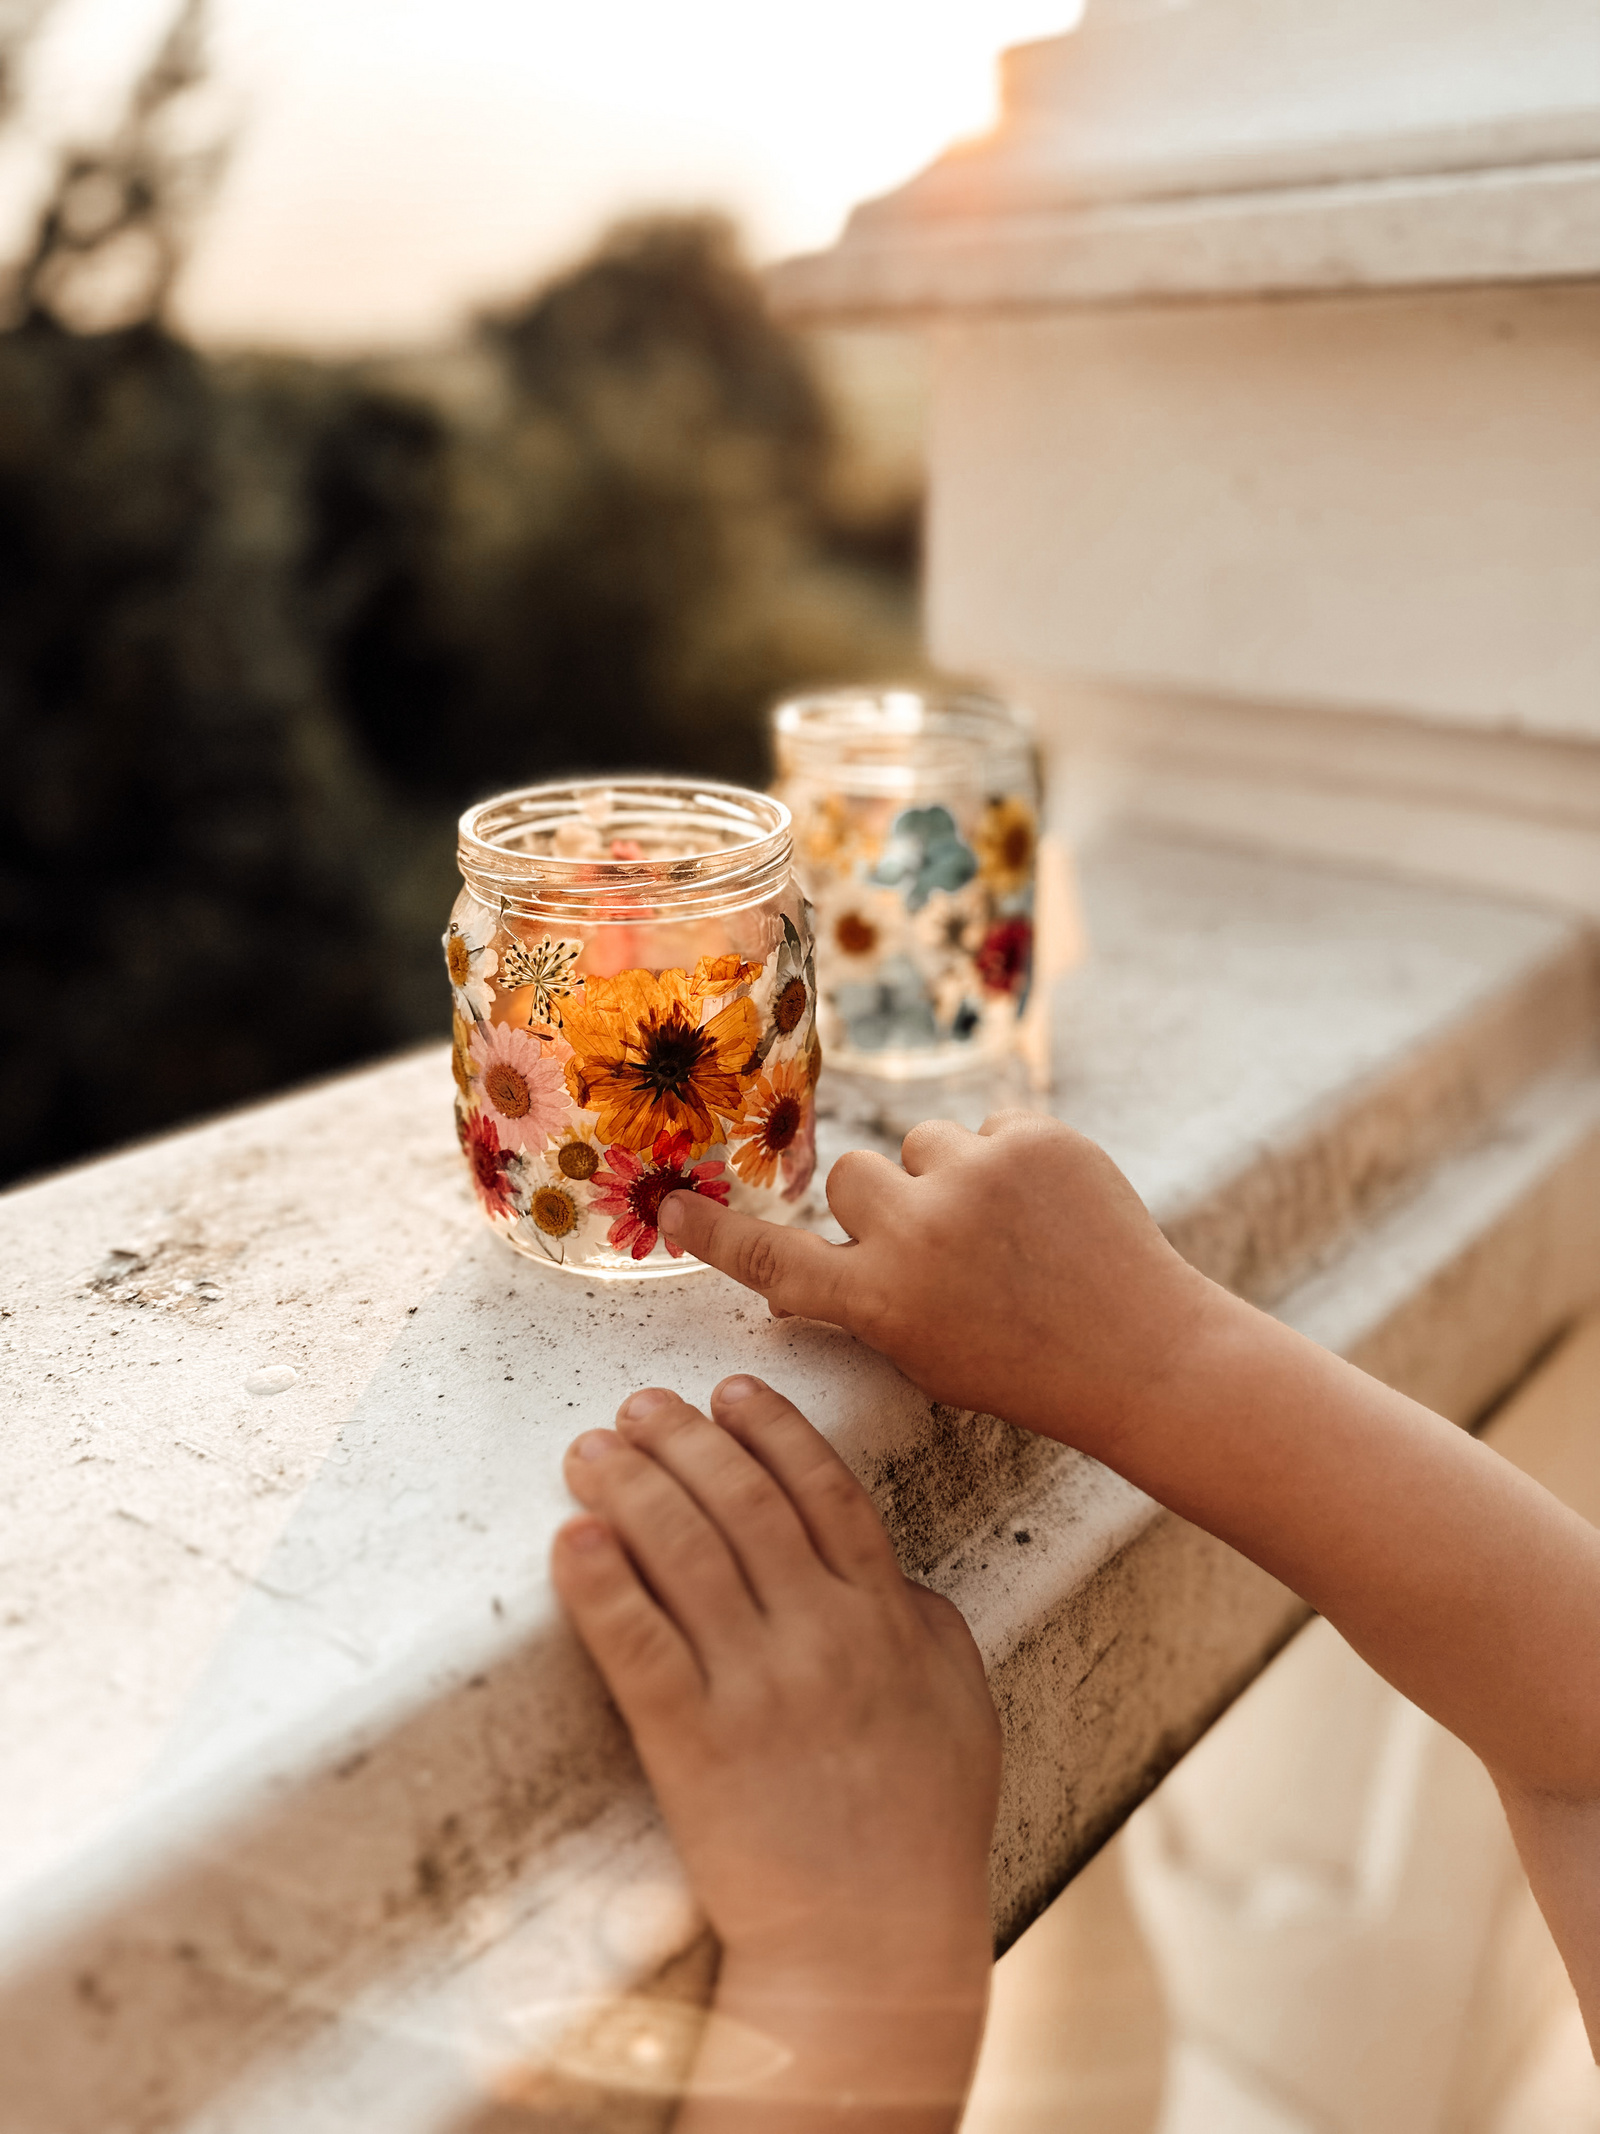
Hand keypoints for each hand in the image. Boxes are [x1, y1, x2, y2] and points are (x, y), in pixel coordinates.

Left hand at [550, 1375, 1000, 2126]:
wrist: (874, 1947)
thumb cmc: (922, 1831)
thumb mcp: (959, 1705)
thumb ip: (926, 1621)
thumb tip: (891, 1570)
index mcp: (886, 1617)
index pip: (824, 1489)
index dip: (773, 1429)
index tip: (732, 1389)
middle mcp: (822, 1634)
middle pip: (742, 1501)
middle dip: (683, 1438)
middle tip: (639, 1405)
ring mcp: (757, 1686)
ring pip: (684, 1551)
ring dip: (630, 1483)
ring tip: (591, 1447)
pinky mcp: (694, 1744)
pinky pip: (638, 1642)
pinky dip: (600, 1582)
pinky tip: (571, 1537)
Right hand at [658, 1111, 1221, 1459]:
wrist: (1145, 1350)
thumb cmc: (1028, 1367)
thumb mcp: (922, 1357)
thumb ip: (860, 1305)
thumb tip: (796, 1277)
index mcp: (880, 1305)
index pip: (773, 1261)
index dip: (714, 1234)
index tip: (669, 1204)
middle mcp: (916, 1235)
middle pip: (849, 1177)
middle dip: (883, 1202)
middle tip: (942, 1244)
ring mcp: (977, 1176)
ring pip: (922, 1143)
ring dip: (950, 1174)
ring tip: (1009, 1229)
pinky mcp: (1034, 1137)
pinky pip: (991, 1124)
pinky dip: (1013, 1159)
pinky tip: (1050, 1211)